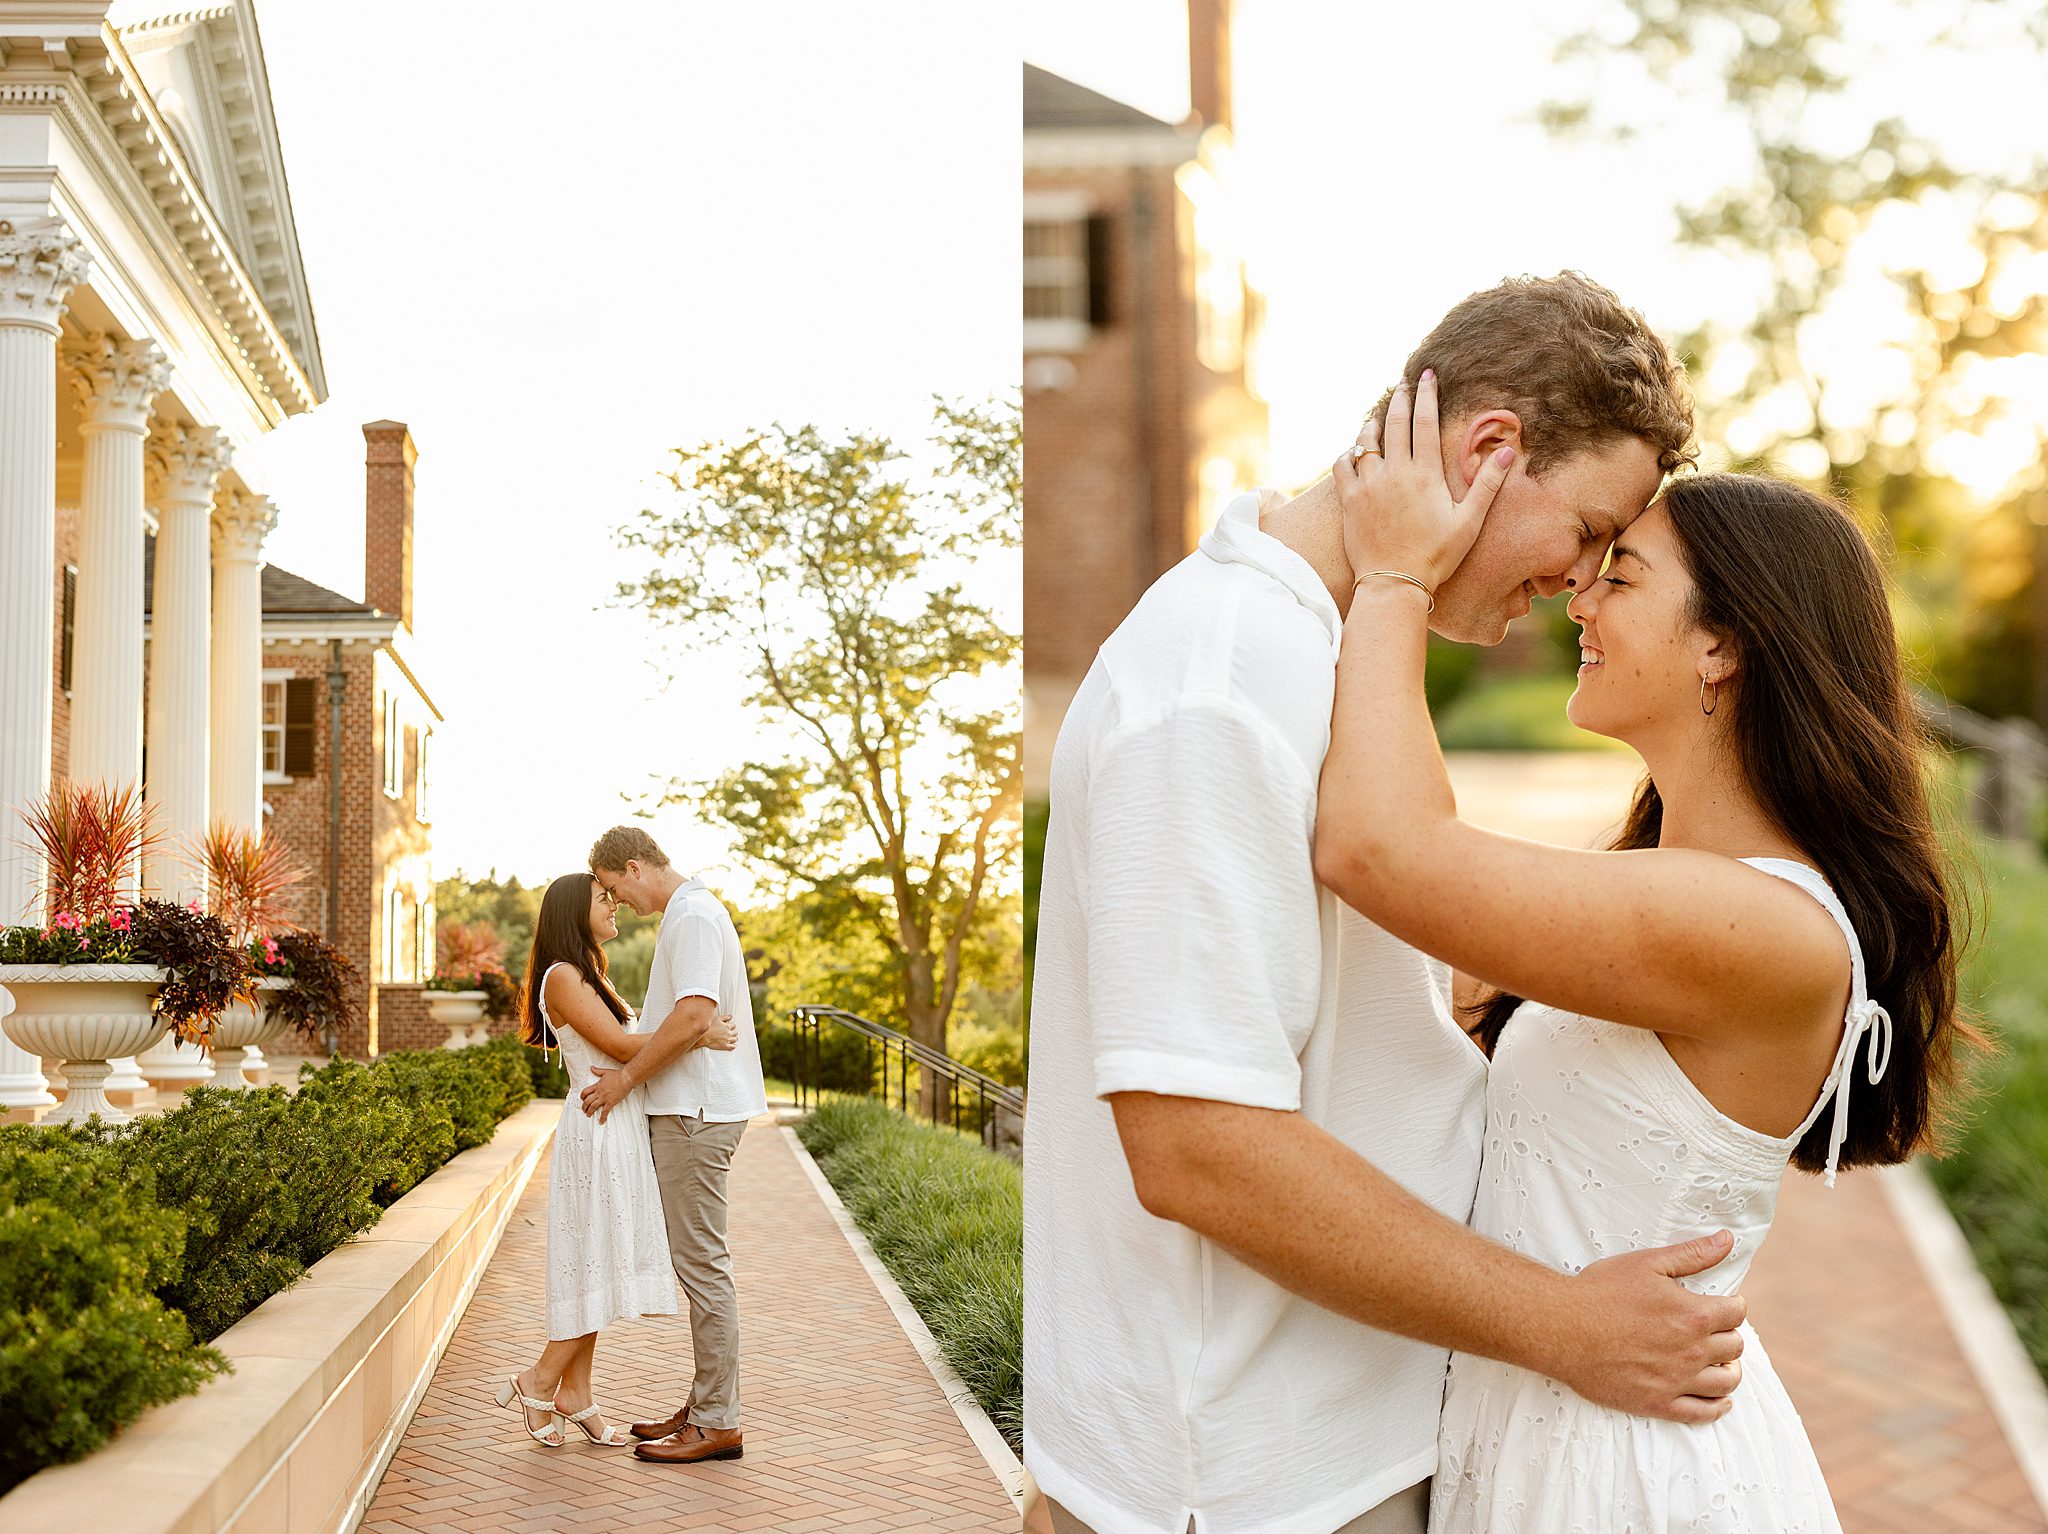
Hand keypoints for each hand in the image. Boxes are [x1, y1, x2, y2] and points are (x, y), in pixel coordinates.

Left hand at [579, 1066, 632, 1123]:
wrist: (626, 1078)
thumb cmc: (617, 1075)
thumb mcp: (606, 1072)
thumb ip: (597, 1071)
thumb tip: (591, 1068)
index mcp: (597, 1085)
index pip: (585, 1092)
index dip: (582, 1096)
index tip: (582, 1099)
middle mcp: (599, 1092)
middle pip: (587, 1101)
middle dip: (584, 1107)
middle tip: (584, 1110)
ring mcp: (604, 1098)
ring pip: (593, 1107)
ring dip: (589, 1112)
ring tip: (588, 1115)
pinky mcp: (611, 1102)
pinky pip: (605, 1111)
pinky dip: (602, 1117)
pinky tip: (601, 1122)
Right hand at [705, 1012, 738, 1051]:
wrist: (702, 1037)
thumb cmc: (708, 1027)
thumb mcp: (716, 1019)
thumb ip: (725, 1017)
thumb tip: (731, 1016)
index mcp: (727, 1026)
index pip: (734, 1025)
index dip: (731, 1026)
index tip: (729, 1027)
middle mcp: (728, 1033)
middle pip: (736, 1032)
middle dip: (734, 1032)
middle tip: (731, 1032)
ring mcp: (727, 1040)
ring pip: (735, 1039)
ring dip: (734, 1038)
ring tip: (731, 1038)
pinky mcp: (725, 1046)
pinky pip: (733, 1047)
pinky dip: (733, 1045)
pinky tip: (731, 1044)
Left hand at [1332, 371, 1514, 595]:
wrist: (1393, 583)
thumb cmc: (1436, 556)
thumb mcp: (1469, 521)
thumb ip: (1488, 484)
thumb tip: (1508, 449)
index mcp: (1424, 474)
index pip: (1425, 421)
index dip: (1427, 394)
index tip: (1428, 375)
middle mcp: (1394, 472)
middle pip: (1394, 422)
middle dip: (1400, 397)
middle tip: (1403, 381)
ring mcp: (1368, 485)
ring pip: (1365, 440)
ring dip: (1372, 423)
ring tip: (1378, 414)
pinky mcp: (1349, 500)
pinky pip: (1342, 465)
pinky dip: (1348, 453)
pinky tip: (1354, 452)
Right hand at [1542, 1229, 1746, 1423]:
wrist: (1560, 1328)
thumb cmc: (1600, 1291)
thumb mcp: (1646, 1263)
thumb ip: (1692, 1254)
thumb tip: (1727, 1240)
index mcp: (1693, 1314)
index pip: (1737, 1313)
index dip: (1730, 1306)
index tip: (1719, 1305)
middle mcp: (1692, 1350)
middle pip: (1734, 1347)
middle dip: (1727, 1335)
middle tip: (1711, 1330)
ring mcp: (1677, 1380)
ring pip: (1727, 1382)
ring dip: (1728, 1369)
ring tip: (1717, 1361)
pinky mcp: (1658, 1403)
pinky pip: (1703, 1413)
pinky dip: (1717, 1407)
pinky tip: (1718, 1399)